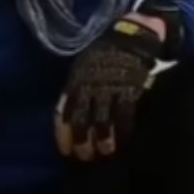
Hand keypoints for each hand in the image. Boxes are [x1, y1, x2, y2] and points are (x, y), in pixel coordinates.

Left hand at [55, 14, 164, 160]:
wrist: (130, 36)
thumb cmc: (104, 56)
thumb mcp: (82, 69)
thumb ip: (76, 91)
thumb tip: (70, 119)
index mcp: (75, 83)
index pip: (63, 114)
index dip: (63, 135)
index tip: (65, 151)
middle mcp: (89, 88)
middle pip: (81, 122)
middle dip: (82, 143)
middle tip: (86, 157)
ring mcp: (109, 90)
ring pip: (103, 123)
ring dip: (103, 141)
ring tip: (105, 152)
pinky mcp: (129, 90)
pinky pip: (125, 116)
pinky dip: (124, 131)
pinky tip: (125, 141)